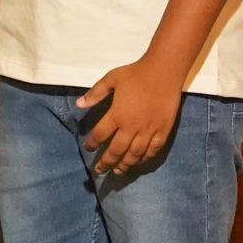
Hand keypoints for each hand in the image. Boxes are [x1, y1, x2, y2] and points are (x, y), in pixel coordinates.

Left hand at [79, 58, 182, 175]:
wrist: (163, 71)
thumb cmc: (136, 74)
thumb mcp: (111, 79)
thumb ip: (95, 93)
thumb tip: (79, 104)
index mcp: (117, 115)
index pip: (100, 135)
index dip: (92, 144)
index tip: (88, 148)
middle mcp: (131, 127)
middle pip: (116, 151)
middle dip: (106, 162)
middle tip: (99, 170)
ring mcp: (148, 131)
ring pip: (134, 155)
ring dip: (124, 165)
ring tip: (117, 171)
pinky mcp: (163, 131)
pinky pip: (153, 150)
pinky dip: (144, 159)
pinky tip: (138, 162)